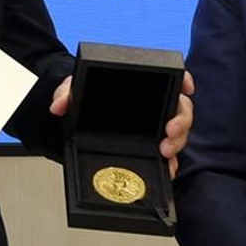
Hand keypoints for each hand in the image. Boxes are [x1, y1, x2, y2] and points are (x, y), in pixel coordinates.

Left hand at [50, 71, 194, 176]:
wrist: (78, 121)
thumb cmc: (84, 100)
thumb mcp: (74, 91)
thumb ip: (66, 93)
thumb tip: (58, 105)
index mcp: (143, 85)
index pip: (172, 77)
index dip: (184, 80)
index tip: (186, 86)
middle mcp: (155, 106)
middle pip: (180, 109)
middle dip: (181, 121)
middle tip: (170, 132)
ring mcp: (155, 128)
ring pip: (178, 134)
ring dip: (178, 143)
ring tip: (166, 152)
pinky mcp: (151, 148)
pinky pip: (168, 156)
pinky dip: (170, 163)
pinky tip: (167, 168)